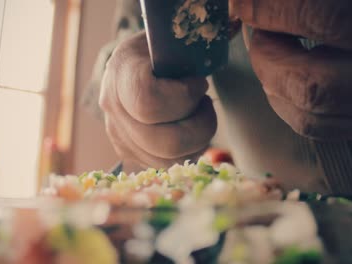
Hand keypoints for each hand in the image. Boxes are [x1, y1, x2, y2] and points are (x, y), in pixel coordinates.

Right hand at [99, 32, 216, 167]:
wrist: (134, 65)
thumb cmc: (160, 50)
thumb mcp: (174, 39)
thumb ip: (197, 41)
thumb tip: (238, 27)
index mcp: (122, 71)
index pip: (149, 100)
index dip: (184, 97)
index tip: (199, 84)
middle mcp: (113, 107)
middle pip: (165, 141)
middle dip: (199, 125)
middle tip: (205, 103)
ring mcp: (119, 134)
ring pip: (169, 159)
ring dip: (197, 139)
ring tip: (197, 114)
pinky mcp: (129, 152)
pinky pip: (166, 166)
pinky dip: (188, 151)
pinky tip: (189, 128)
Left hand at [230, 0, 351, 141]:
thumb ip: (318, 0)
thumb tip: (253, 0)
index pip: (329, 15)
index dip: (271, 10)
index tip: (242, 4)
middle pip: (315, 84)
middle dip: (266, 57)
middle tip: (255, 31)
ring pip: (313, 117)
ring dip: (273, 84)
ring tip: (268, 52)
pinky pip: (322, 129)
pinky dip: (290, 104)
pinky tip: (287, 77)